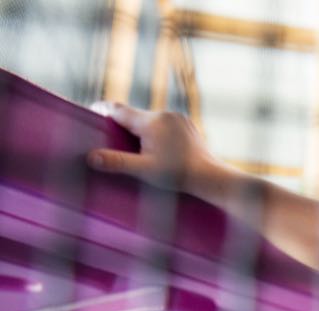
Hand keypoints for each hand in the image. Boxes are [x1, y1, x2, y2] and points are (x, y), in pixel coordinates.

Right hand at [87, 102, 220, 195]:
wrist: (210, 177)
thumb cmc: (177, 175)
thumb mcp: (144, 170)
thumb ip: (117, 162)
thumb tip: (91, 157)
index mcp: (151, 121)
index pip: (118, 109)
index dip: (103, 111)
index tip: (91, 112)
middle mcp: (165, 114)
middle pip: (134, 115)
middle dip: (122, 125)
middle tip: (111, 138)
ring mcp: (178, 118)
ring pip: (150, 120)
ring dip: (141, 129)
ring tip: (135, 146)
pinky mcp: (187, 125)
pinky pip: (165, 124)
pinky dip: (156, 132)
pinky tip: (156, 148)